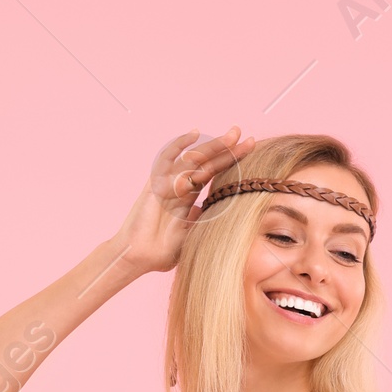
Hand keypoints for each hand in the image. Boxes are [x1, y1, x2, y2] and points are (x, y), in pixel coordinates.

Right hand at [109, 128, 255, 275]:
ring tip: (233, 135)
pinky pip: (167, 159)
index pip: (213, 173)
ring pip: (194, 159)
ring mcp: (168, 182)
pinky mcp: (156, 183)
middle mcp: (179, 185)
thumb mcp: (193, 234)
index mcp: (188, 196)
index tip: (250, 149)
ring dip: (213, 146)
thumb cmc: (163, 251)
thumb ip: (205, 220)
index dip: (230, 162)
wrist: (141, 258)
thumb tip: (223, 209)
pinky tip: (194, 134)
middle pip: (207, 162)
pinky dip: (179, 145)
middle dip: (226, 149)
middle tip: (245, 135)